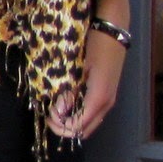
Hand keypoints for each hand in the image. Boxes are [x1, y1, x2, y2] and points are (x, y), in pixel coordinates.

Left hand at [46, 23, 126, 141]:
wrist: (113, 31)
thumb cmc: (95, 45)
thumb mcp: (78, 68)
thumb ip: (69, 92)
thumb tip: (59, 110)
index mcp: (99, 98)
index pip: (78, 126)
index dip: (61, 125)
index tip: (49, 114)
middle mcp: (107, 104)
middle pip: (85, 131)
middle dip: (66, 127)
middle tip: (52, 114)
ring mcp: (110, 100)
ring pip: (90, 124)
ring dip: (73, 121)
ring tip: (60, 107)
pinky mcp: (109, 95)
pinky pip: (93, 114)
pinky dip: (80, 115)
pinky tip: (70, 102)